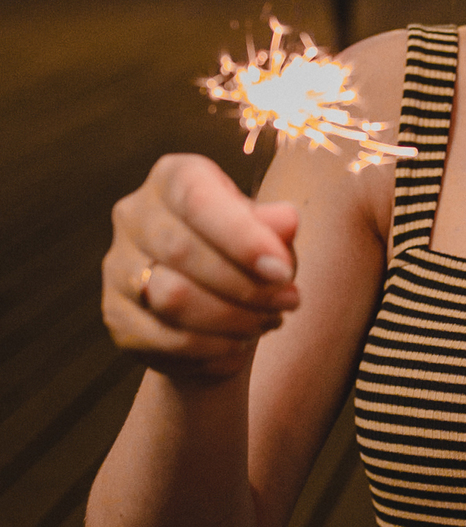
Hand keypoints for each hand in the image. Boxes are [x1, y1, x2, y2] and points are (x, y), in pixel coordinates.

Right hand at [102, 153, 299, 384]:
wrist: (215, 304)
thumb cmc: (246, 254)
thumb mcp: (268, 233)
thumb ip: (274, 227)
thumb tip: (287, 221)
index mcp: (173, 178)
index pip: (198, 200)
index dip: (242, 237)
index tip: (282, 271)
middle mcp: (134, 215)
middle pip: (182, 251)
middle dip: (245, 285)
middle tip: (288, 301)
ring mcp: (118, 266)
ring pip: (171, 299)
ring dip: (232, 318)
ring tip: (268, 321)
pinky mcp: (116, 316)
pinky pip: (163, 339)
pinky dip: (211, 348)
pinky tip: (238, 344)